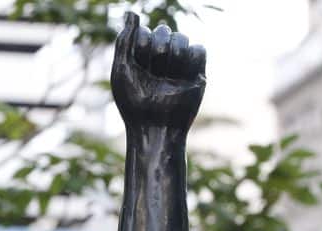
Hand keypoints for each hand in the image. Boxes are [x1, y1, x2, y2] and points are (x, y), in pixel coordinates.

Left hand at [111, 12, 205, 130]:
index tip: (139, 66)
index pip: (144, 32)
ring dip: (174, 55)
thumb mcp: (122, 70)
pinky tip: (184, 76)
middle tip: (154, 73)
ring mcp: (179, 65)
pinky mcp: (197, 73)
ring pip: (182, 38)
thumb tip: (131, 12)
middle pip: (165, 31)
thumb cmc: (133, 103)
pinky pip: (199, 49)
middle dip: (157, 51)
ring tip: (169, 77)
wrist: (156, 128)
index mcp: (140, 57)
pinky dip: (191, 59)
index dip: (142, 46)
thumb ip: (125, 40)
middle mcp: (160, 58)